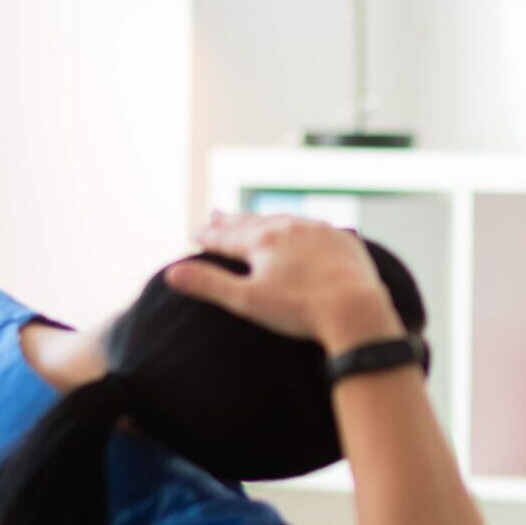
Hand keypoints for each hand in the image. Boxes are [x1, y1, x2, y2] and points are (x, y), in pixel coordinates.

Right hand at [164, 211, 401, 349]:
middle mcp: (288, 228)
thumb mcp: (247, 301)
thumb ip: (209, 284)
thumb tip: (170, 273)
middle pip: (252, 223)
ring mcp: (318, 231)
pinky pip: (316, 228)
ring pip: (284, 220)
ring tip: (254, 219)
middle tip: (216, 215)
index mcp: (262, 241)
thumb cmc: (299, 310)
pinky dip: (300, 227)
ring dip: (264, 220)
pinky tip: (302, 228)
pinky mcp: (343, 240)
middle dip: (231, 221)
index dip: (208, 236)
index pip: (226, 236)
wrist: (356, 309)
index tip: (193, 233)